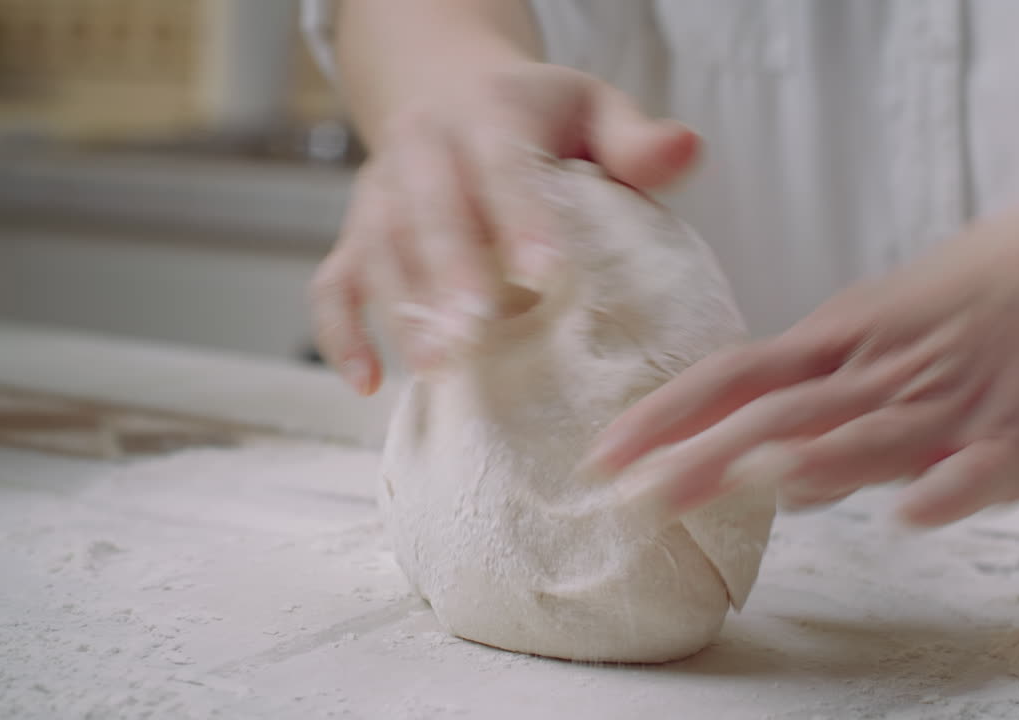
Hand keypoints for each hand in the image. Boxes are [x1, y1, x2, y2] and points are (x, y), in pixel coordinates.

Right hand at [309, 62, 697, 394]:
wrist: (449, 88)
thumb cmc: (537, 115)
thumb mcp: (595, 107)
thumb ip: (636, 141)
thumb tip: (687, 150)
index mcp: (486, 113)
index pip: (502, 163)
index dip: (521, 217)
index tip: (548, 276)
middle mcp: (421, 148)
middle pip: (427, 210)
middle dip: (450, 273)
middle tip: (477, 335)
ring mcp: (379, 194)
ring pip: (376, 250)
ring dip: (400, 310)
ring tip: (435, 369)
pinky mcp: (355, 235)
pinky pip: (331, 282)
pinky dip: (341, 332)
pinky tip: (368, 383)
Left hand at [583, 153, 1018, 527]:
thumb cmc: (950, 308)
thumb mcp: (862, 331)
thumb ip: (804, 400)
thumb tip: (748, 470)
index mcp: (832, 343)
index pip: (729, 377)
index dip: (664, 416)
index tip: (603, 456)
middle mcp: (877, 371)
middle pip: (780, 413)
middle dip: (708, 456)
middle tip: (641, 498)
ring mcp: (948, 401)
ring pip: (869, 433)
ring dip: (809, 461)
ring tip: (750, 484)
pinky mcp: (1018, 434)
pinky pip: (979, 465)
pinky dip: (944, 487)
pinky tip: (908, 515)